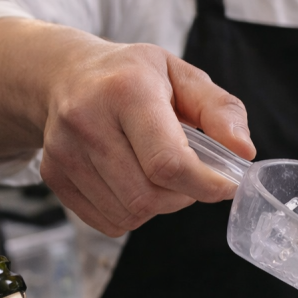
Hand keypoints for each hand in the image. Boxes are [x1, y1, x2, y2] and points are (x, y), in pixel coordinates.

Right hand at [0, 19, 254, 236]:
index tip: (226, 185)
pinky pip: (108, 222)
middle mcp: (87, 119)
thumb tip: (243, 152)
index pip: (169, 162)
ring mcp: (64, 150)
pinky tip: (132, 181)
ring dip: (158, 206)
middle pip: (149, 196)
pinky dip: (132, 213)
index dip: (205, 184)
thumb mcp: (184, 77)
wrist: (64, 74)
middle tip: (189, 174)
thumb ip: (222, 111)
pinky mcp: (53, 175)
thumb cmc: (134, 77)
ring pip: (130, 214)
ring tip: (158, 174)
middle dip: (182, 195)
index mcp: (126, 89)